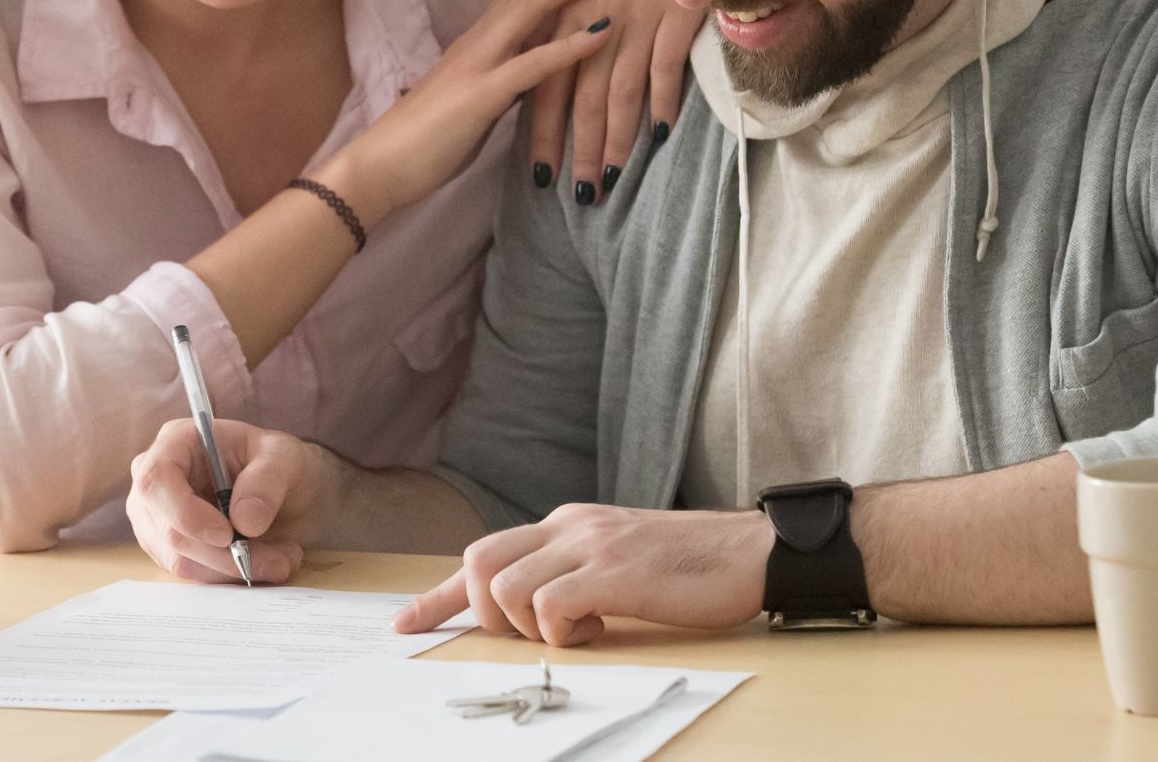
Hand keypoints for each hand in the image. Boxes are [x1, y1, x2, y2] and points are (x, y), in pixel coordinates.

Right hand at [125, 417, 329, 583]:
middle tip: (279, 561)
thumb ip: (266, 482)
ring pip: (181, 560)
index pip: (156, 480)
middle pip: (170, 531)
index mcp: (174, 443)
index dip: (186, 513)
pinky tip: (264, 562)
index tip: (228, 535)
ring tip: (282, 559)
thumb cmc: (273, 461)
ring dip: (234, 569)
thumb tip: (244, 522)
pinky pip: (192, 573)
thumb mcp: (283, 457)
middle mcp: (154, 482)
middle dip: (226, 555)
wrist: (278, 487)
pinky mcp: (166, 548)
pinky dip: (229, 576)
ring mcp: (155, 518)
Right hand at [322, 0, 621, 222]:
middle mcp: (480, 41)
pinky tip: (604, 32)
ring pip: (530, 8)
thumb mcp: (476, 98)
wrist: (379, 167)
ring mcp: (479, 64)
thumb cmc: (426, 139)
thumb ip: (505, 77)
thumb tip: (537, 70)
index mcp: (479, 41)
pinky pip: (532, 65)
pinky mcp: (481, 97)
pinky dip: (571, 46)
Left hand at [393, 506, 769, 646]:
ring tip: (578, 630)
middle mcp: (568, 526)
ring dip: (528, 626)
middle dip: (484, 613)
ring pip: (505, 587)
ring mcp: (590, 546)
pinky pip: (551, 606)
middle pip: (478, 562)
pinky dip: (561, 631)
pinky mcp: (615, 573)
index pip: (484, 553)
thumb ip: (574, 571)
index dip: (437, 596)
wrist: (752, 551)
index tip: (405, 624)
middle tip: (529, 633)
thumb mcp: (617, 558)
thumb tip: (535, 610)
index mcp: (566, 523)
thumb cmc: (690, 566)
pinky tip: (598, 630)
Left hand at [526, 0, 700, 204]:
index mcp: (566, 17)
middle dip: (577, 151)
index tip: (541, 175)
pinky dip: (663, 102)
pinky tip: (660, 135)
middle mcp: (593, 23)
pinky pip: (664, 67)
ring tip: (612, 180)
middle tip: (578, 197)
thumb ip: (574, 31)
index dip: (543, 132)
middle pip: (580, 99)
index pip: (546, 85)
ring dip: (615, 141)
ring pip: (618, 93)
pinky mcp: (671, 15)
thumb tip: (563, 78)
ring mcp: (633, 20)